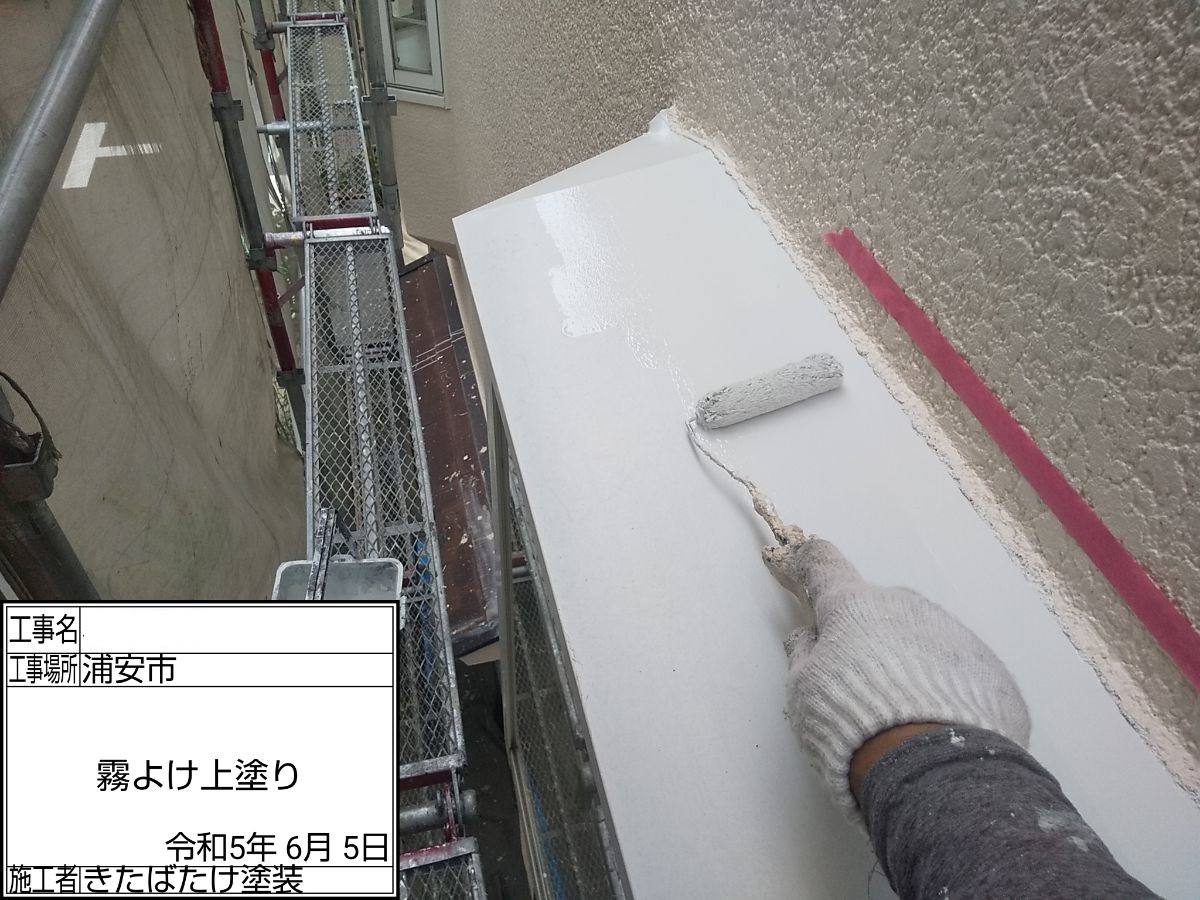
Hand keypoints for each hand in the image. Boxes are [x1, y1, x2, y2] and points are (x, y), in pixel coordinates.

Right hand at [764, 537, 1030, 818]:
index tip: (805, 565)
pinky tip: (939, 726)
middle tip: (860, 683)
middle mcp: (905, 606)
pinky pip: (957, 670)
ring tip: (906, 715)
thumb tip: (808, 634)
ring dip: (910, 662)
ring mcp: (953, 633)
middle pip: (878, 611)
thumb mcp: (804, 690)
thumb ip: (803, 653)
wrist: (932, 769)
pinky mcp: (989, 669)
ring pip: (921, 639)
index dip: (812, 566)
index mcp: (853, 605)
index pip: (826, 566)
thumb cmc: (851, 721)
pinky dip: (946, 689)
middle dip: (867, 635)